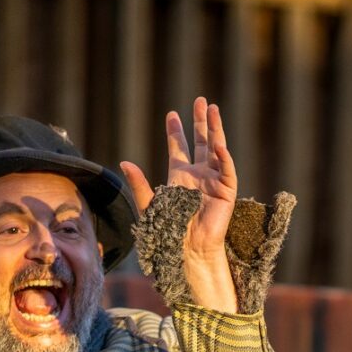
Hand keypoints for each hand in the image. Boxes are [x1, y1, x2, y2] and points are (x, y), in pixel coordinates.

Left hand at [119, 97, 238, 258]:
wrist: (187, 250)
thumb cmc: (168, 232)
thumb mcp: (150, 205)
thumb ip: (139, 183)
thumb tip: (124, 162)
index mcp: (180, 176)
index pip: (179, 147)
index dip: (176, 131)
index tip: (172, 114)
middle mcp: (198, 175)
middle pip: (201, 142)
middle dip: (200, 122)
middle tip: (200, 101)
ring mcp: (214, 181)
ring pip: (216, 149)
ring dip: (215, 129)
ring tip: (213, 109)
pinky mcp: (226, 191)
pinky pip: (226, 170)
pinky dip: (224, 158)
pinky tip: (219, 145)